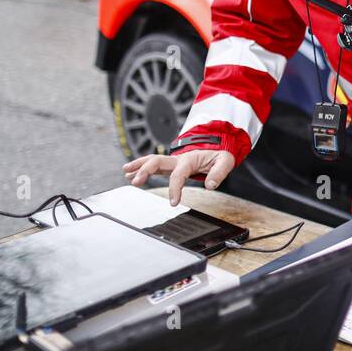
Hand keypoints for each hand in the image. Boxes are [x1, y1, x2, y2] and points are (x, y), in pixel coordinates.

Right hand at [121, 149, 235, 205]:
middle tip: (135, 182)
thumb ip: (219, 173)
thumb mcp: (225, 161)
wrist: (218, 147)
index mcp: (190, 159)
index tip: (173, 203)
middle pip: (157, 161)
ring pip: (152, 160)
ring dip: (138, 166)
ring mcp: (173, 161)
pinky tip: (130, 174)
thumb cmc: (220, 155)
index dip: (174, 188)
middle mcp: (178, 159)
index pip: (178, 174)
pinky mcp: (170, 165)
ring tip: (125, 173)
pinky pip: (153, 165)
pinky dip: (141, 168)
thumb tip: (210, 185)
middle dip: (145, 170)